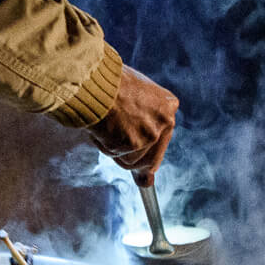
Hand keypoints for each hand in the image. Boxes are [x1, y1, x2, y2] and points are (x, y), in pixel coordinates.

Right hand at [86, 64, 178, 184]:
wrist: (95, 82)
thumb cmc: (109, 84)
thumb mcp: (133, 96)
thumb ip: (141, 125)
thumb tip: (147, 182)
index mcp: (168, 106)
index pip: (161, 139)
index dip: (145, 147)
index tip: (136, 149)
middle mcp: (165, 122)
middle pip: (150, 159)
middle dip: (132, 155)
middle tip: (115, 139)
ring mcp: (150, 134)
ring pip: (131, 161)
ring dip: (115, 149)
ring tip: (105, 125)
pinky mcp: (135, 144)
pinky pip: (117, 156)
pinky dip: (105, 146)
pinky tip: (101, 128)